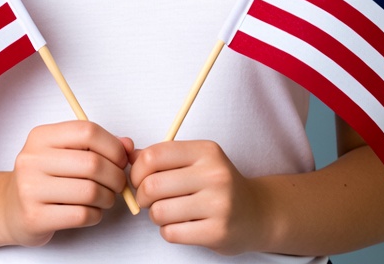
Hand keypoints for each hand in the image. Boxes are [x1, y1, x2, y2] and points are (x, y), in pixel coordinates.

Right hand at [3, 121, 131, 246]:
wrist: (10, 209)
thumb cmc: (45, 177)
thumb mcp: (65, 153)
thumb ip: (97, 145)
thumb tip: (128, 146)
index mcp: (41, 136)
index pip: (87, 131)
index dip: (112, 145)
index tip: (121, 159)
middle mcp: (32, 159)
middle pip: (92, 163)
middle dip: (116, 176)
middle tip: (119, 183)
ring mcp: (30, 189)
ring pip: (90, 191)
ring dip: (108, 197)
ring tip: (106, 198)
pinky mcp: (35, 217)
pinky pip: (81, 215)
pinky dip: (96, 214)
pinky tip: (92, 211)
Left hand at [130, 140, 267, 254]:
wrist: (256, 213)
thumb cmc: (218, 184)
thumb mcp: (197, 160)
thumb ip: (164, 157)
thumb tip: (127, 156)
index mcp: (206, 151)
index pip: (154, 155)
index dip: (137, 170)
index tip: (139, 179)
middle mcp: (214, 174)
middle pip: (152, 185)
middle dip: (142, 196)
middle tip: (148, 200)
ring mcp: (218, 204)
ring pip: (159, 212)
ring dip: (156, 215)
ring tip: (168, 212)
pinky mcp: (217, 232)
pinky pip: (171, 233)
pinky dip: (168, 231)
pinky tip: (181, 225)